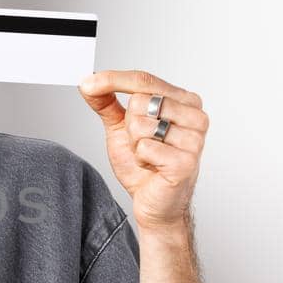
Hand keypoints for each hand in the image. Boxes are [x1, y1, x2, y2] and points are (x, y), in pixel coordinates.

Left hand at [77, 70, 208, 232]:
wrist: (155, 202)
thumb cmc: (144, 165)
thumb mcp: (121, 127)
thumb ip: (106, 102)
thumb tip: (88, 82)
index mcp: (184, 101)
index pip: (144, 79)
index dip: (112, 79)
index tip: (87, 83)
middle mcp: (195, 115)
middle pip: (139, 101)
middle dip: (129, 125)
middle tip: (142, 144)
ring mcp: (194, 138)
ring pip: (140, 124)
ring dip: (135, 144)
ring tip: (148, 156)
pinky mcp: (186, 161)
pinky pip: (144, 147)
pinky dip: (140, 159)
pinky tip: (153, 167)